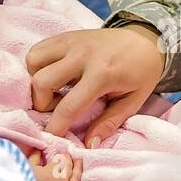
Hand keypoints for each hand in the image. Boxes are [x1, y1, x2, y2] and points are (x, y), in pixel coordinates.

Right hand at [26, 25, 165, 145]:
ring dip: (37, 80)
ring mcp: (72, 41)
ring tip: (54, 89)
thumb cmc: (141, 73)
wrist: (146, 39)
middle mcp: (83, 55)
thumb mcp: (133, 102)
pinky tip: (54, 74)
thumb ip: (109, 123)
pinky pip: (38, 49)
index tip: (51, 137)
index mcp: (102, 74)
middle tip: (56, 108)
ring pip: (34, 61)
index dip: (56, 126)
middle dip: (42, 102)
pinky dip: (38, 65)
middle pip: (42, 81)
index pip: (69, 105)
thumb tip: (88, 145)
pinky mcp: (66, 35)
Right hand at [28, 150, 88, 180]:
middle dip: (71, 160)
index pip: (62, 159)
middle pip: (70, 168)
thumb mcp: (27, 169)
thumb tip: (39, 150)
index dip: (62, 155)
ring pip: (76, 179)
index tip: (62, 153)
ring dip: (78, 169)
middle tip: (71, 156)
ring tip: (80, 163)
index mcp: (54, 171)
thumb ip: (35, 157)